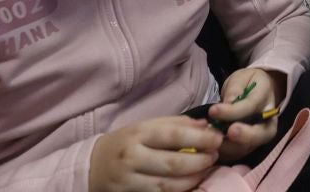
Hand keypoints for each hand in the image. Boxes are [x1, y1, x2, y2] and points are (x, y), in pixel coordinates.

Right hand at [90, 116, 220, 191]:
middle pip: (174, 164)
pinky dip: (179, 191)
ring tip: (206, 170)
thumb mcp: (144, 127)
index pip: (174, 136)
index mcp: (138, 133)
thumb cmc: (125, 143)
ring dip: (194, 179)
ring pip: (169, 185)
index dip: (200, 139)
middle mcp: (132, 157)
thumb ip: (175, 124)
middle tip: (215, 156)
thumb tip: (205, 126)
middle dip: (201, 161)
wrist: (92, 166)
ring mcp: (129, 180)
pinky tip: (190, 184)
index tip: (218, 139)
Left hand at [210, 67, 287, 162]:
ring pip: (247, 148)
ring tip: (209, 138)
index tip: (213, 111)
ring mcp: (259, 137)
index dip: (232, 111)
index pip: (251, 107)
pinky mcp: (248, 148)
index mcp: (266, 99)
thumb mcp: (241, 78)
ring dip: (227, 146)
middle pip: (260, 134)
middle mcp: (267, 122)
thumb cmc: (248, 83)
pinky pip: (236, 155)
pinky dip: (222, 152)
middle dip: (243, 135)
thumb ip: (234, 90)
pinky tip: (208, 145)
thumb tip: (227, 104)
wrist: (259, 92)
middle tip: (227, 133)